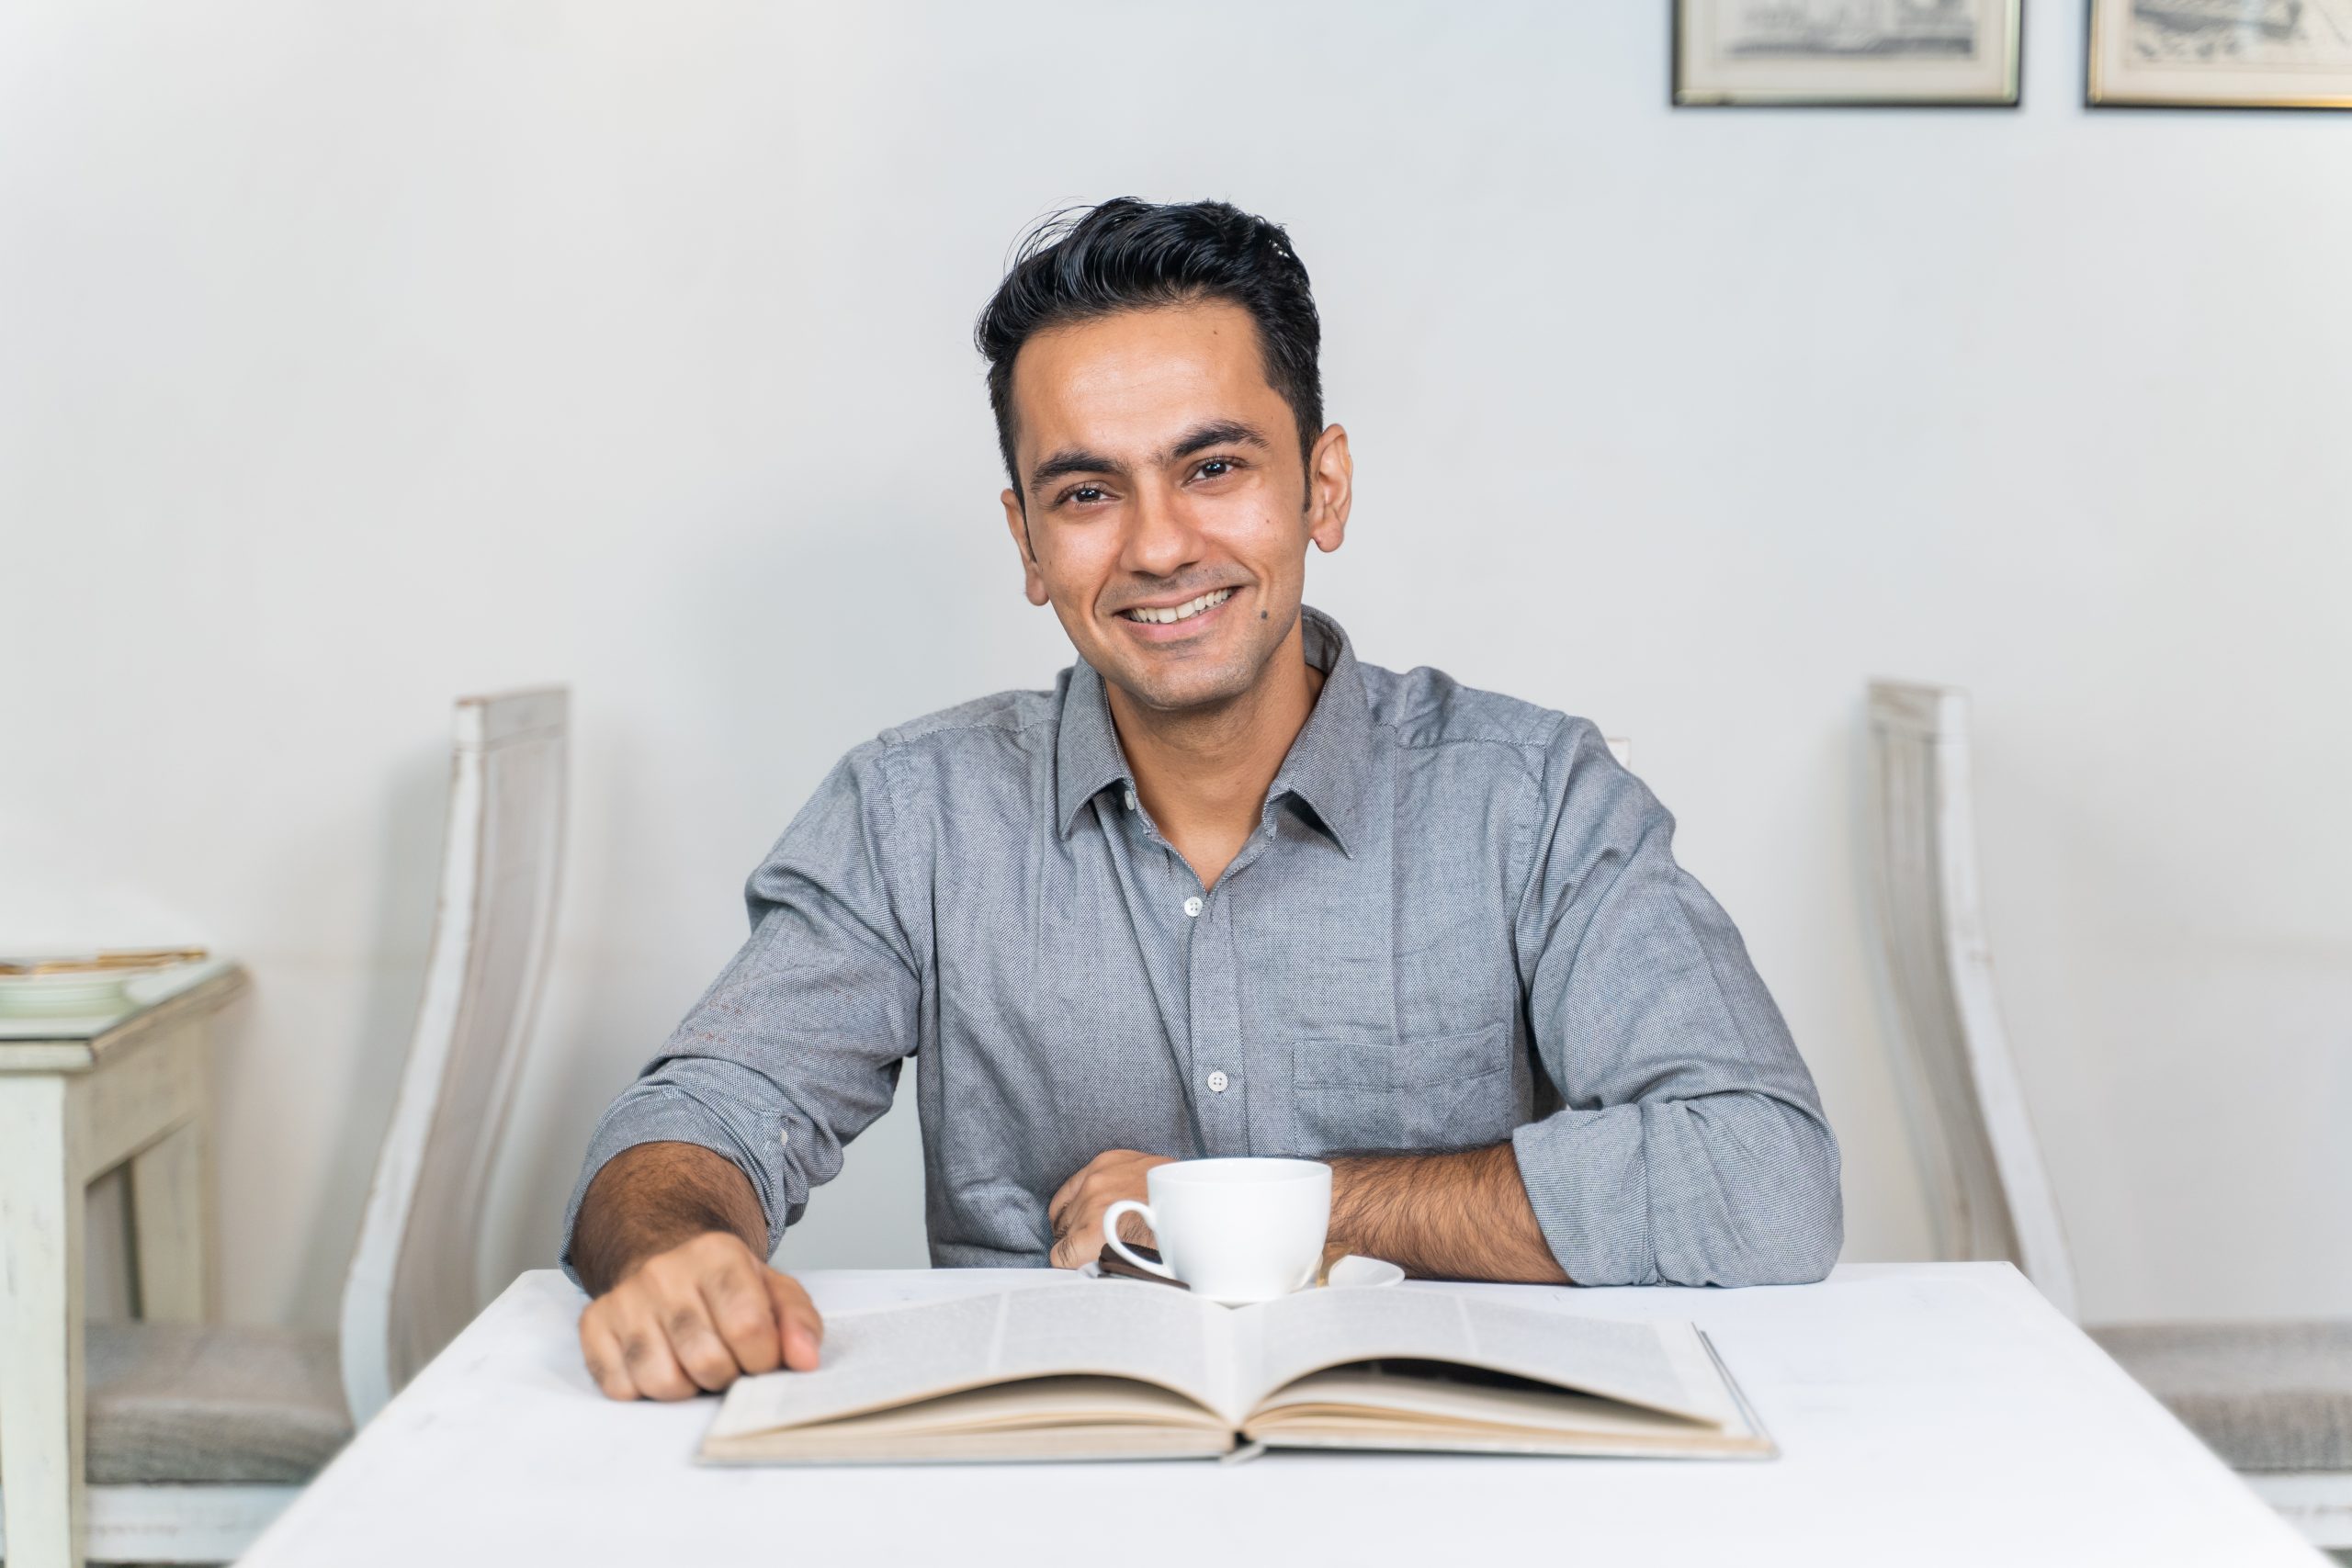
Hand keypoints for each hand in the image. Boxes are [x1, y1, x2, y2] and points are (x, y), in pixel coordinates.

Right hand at [576, 1231, 822, 1400]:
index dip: (764, 1360)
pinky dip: (645, 1391)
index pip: (749, 1329)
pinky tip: (660, 1364)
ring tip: (694, 1365)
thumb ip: (799, 1322)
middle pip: (707, 1361)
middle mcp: (664, 1272)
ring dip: (686, 1388)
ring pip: (661, 1381)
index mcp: (717, 1255)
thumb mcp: (773, 1289)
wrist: (662, 1254)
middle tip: (728, 1364)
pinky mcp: (594, 1325)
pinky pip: (620, 1388)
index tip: (762, 1359)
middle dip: (727, 1378)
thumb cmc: (723, 1284)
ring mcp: (625, 1300)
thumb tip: (806, 1361)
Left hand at [1047, 1149, 1174, 1268]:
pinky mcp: (1087, 1237)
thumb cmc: (1183, 1205)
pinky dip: (1071, 1265)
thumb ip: (1132, 1184)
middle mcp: (1094, 1183)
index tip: (1086, 1228)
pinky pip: (1060, 1257)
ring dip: (1077, 1249)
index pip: (1071, 1190)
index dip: (1077, 1215)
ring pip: (1062, 1236)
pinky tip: (1090, 1270)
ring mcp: (1089, 1209)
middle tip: (1097, 1248)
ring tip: (1100, 1260)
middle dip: (1076, 1233)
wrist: (1194, 1223)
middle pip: (1063, 1215)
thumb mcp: (1155, 1178)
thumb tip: (1130, 1204)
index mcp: (1108, 1163)